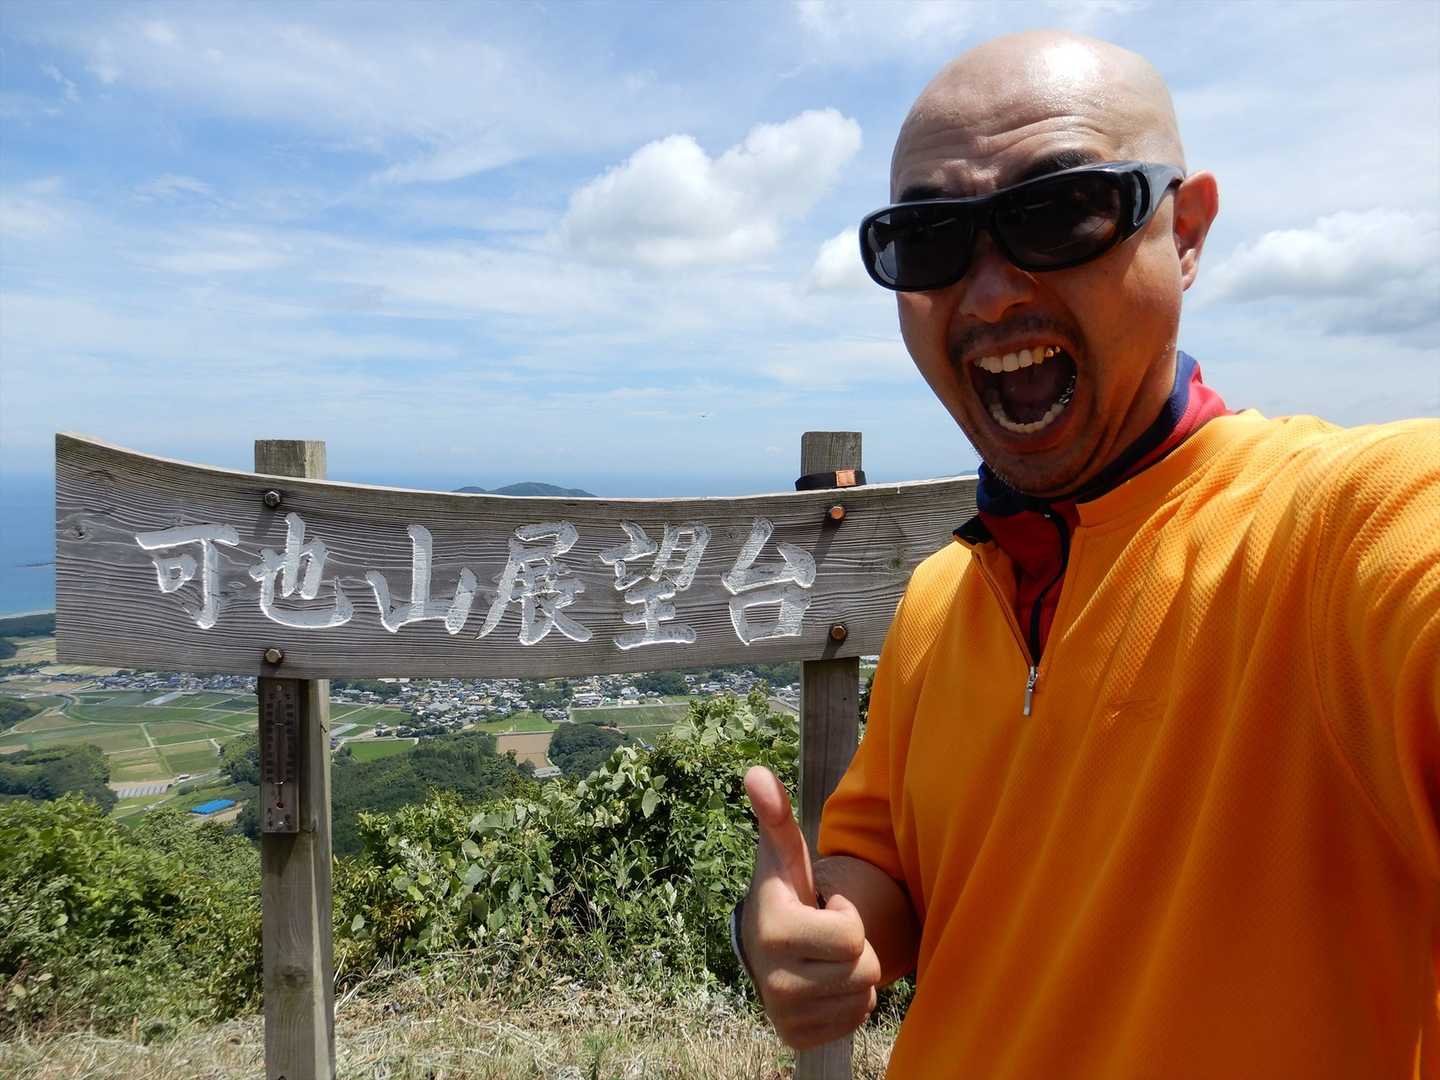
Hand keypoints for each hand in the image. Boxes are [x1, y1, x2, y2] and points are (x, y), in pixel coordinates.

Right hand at [741, 765, 881, 1048]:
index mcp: (773, 932)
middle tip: (827, 935)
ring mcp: (784, 1014)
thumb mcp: (784, 857)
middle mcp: (773, 982)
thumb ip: (776, 816)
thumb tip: (756, 772)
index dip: (848, 916)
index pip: (852, 937)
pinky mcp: (797, 1037)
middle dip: (856, 947)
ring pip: (863, 996)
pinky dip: (849, 1001)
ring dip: (854, 974)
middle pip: (864, 970)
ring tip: (825, 956)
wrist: (763, 948)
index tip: (823, 907)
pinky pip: (856, 1020)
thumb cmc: (785, 893)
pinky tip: (824, 980)